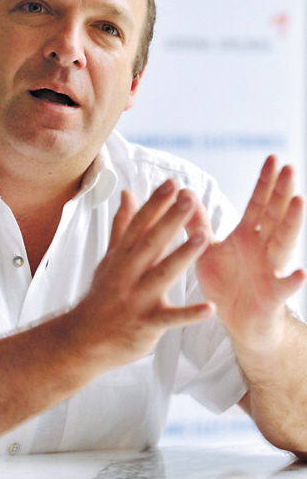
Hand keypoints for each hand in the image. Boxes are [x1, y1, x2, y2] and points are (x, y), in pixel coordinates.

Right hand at [73, 179, 214, 372]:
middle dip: (170, 220)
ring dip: (182, 256)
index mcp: (122, 257)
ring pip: (162, 275)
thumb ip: (123, 226)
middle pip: (151, 243)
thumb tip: (128, 194)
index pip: (139, 225)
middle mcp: (128, 274)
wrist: (84, 340)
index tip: (171, 184)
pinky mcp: (147, 324)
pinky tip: (210, 308)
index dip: (155, 204)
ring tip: (203, 237)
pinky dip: (189, 314)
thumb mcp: (110, 258)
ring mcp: (137, 299)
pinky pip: (171, 319)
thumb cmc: (102, 296)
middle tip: (188, 198)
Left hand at [196, 155, 305, 353]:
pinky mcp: (272, 295)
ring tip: (298, 202)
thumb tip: (184, 193)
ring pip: (283, 243)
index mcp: (247, 235)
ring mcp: (270, 269)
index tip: (272, 158)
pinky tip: (299, 272)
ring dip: (291, 223)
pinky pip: (283, 287)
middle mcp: (263, 248)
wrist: (236, 321)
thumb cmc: (226, 282)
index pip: (258, 203)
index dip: (265, 182)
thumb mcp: (207, 249)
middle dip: (281, 192)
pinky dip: (291, 280)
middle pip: (274, 215)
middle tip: (289, 168)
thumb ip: (197, 223)